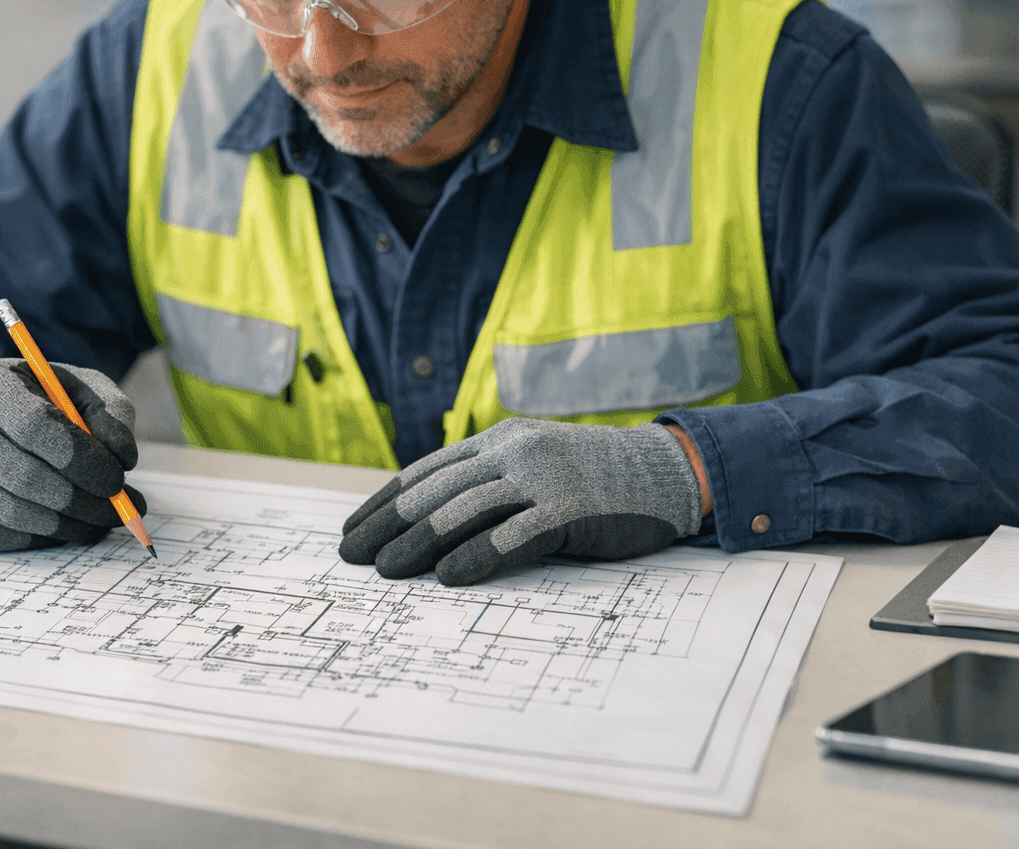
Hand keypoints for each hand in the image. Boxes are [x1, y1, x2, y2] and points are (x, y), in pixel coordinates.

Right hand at [0, 357, 142, 549]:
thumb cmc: (39, 402)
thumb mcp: (78, 389)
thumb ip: (111, 412)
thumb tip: (123, 458)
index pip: (34, 426)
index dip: (82, 459)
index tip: (118, 479)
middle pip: (22, 475)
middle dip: (82, 501)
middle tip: (121, 511)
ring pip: (10, 512)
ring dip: (66, 526)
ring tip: (99, 522)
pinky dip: (37, 537)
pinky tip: (63, 527)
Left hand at [339, 418, 701, 585]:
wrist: (667, 472)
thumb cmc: (592, 481)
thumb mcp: (533, 468)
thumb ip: (488, 486)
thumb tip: (426, 528)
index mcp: (499, 440)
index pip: (426, 471)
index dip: (384, 500)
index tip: (352, 527)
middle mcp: (514, 451)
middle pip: (437, 490)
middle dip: (388, 525)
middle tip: (351, 555)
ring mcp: (544, 477)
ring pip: (466, 509)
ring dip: (419, 543)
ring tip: (386, 571)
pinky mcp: (572, 508)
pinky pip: (515, 534)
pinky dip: (478, 556)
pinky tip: (447, 577)